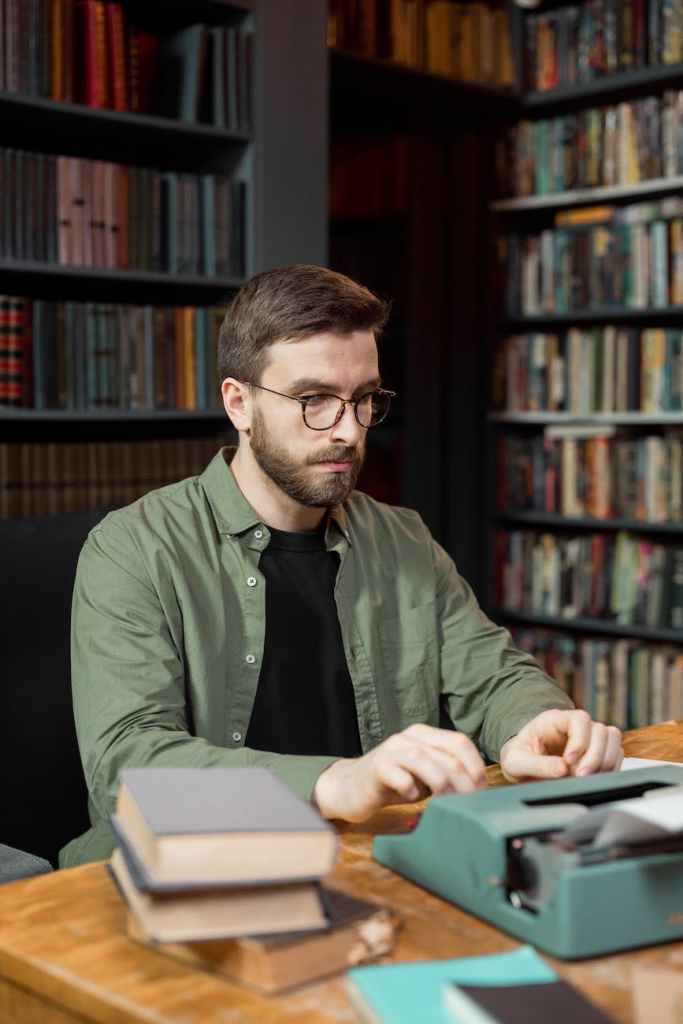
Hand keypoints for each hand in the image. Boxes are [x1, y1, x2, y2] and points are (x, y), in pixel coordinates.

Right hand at [313, 724, 486, 822]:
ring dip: (442, 785)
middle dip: (464, 782)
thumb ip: (445, 774)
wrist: (349, 788)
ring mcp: (391, 751)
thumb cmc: (393, 783)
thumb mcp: (423, 775)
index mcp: (424, 735)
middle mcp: (408, 738)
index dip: (475, 766)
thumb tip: (477, 791)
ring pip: (425, 761)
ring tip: (446, 804)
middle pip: (446, 755)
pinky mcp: (376, 768)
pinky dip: (411, 789)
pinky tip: (413, 799)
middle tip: (469, 804)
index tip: (482, 790)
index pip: (459, 741)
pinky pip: (400, 776)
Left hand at [499, 709, 622, 782]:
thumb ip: (536, 764)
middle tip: (580, 776)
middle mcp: (575, 726)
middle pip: (600, 730)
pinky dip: (610, 767)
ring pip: (612, 739)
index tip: (569, 761)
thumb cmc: (518, 758)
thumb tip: (562, 769)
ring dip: (605, 761)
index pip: (580, 719)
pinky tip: (594, 779)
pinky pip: (615, 754)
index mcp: (554, 720)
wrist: (522, 766)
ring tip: (588, 779)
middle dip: (594, 756)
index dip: (580, 740)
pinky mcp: (597, 753)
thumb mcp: (516, 762)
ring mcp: (589, 738)